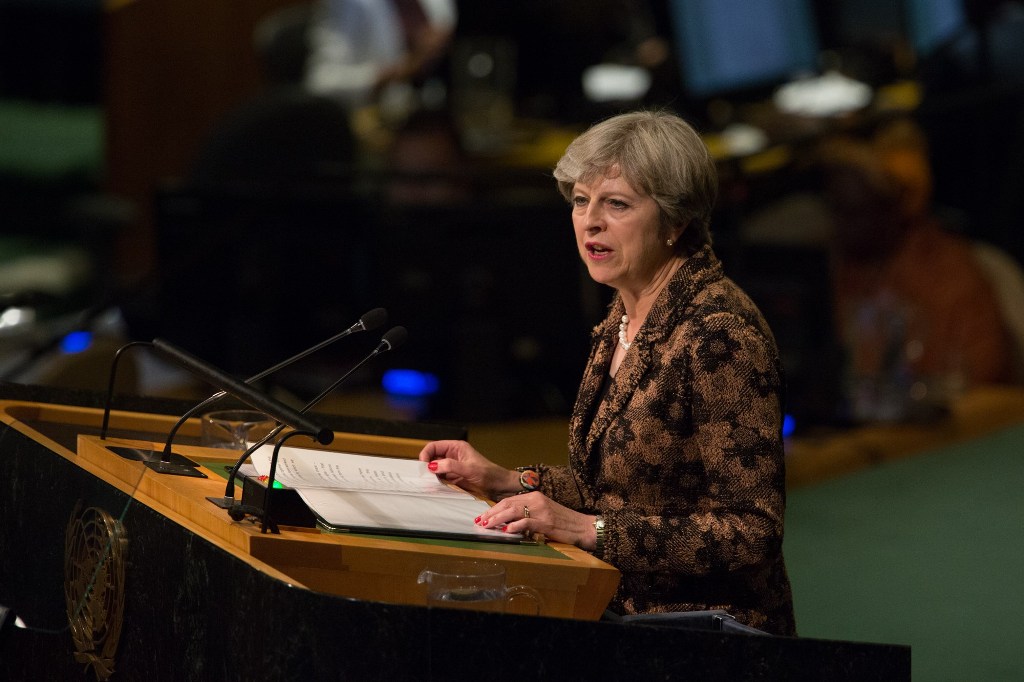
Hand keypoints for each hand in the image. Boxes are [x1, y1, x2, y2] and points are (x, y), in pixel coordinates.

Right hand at [418, 440, 518, 498]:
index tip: (423, 466)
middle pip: (432, 457)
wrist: (501, 487)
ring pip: (435, 468)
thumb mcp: (470, 469)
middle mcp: (453, 455)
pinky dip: (436, 482)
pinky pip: (440, 478)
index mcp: (457, 447)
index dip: (426, 454)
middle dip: (426, 465)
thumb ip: (450, 466)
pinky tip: (435, 487)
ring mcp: (453, 467)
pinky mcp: (454, 478)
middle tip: (424, 476)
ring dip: (430, 475)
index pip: (434, 446)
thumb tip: (432, 465)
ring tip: (428, 482)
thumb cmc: (490, 475)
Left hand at [477, 492, 596, 549]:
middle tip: (480, 521)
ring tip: (487, 525)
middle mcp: (536, 500)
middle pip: (508, 504)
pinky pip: (527, 522)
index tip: (483, 516)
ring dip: (498, 519)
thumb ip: (527, 514)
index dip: (494, 508)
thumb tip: (508, 523)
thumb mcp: (543, 514)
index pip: (509, 500)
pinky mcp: (547, 522)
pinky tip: (507, 530)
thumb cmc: (563, 523)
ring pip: (514, 511)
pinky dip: (515, 526)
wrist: (583, 526)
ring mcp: (541, 510)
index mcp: (534, 496)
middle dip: (492, 513)